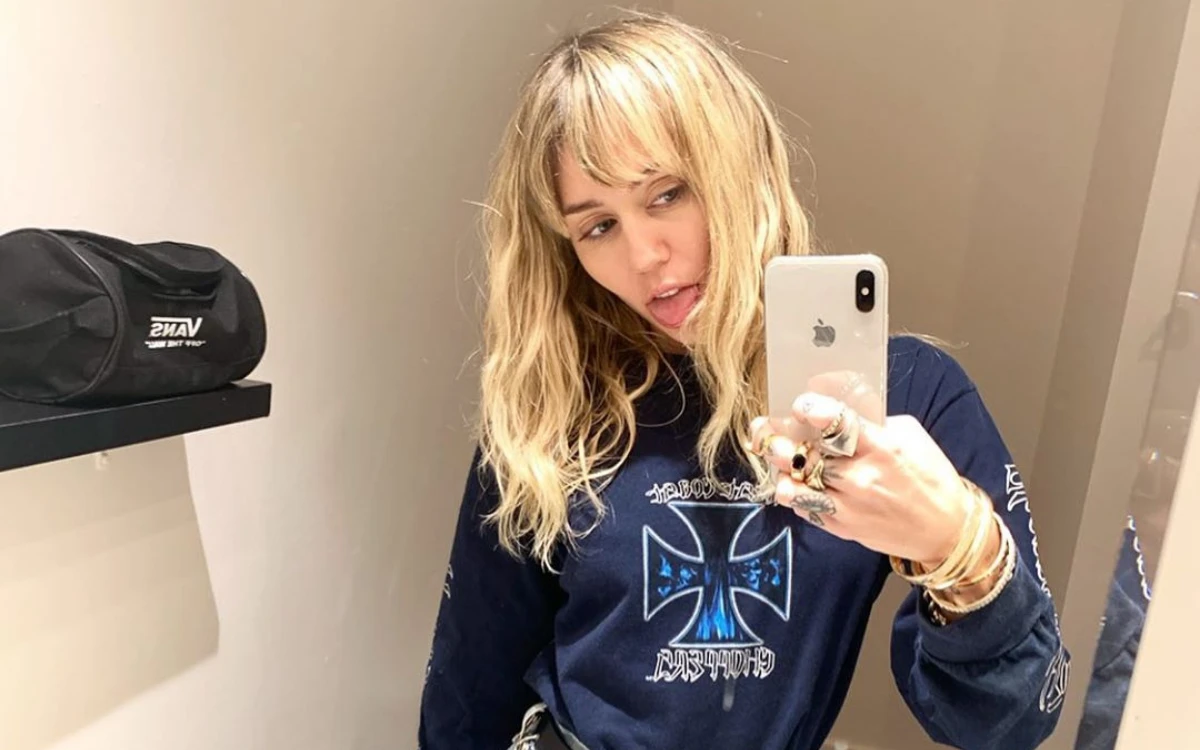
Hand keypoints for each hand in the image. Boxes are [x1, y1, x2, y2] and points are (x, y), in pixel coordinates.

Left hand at [752, 392, 972, 565]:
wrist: (945, 530)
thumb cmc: (929, 476)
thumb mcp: (909, 435)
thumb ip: (870, 419)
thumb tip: (834, 402)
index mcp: (882, 448)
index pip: (836, 423)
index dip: (810, 410)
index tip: (799, 404)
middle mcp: (860, 477)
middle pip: (804, 454)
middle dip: (777, 437)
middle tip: (764, 425)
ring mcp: (847, 505)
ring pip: (794, 483)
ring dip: (777, 466)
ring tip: (770, 450)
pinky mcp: (840, 526)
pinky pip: (802, 507)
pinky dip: (791, 491)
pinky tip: (788, 478)